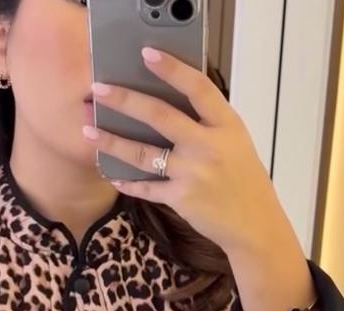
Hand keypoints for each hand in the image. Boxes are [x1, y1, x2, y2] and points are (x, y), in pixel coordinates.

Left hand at [82, 46, 289, 258]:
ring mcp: (192, 173)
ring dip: (112, 142)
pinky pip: (146, 188)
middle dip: (125, 100)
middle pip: (160, 116)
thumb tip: (170, 106)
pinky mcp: (181, 198)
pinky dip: (128, 183)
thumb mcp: (236, 143)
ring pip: (142, 153)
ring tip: (89, 131)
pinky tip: (113, 176)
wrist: (254, 224)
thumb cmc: (244, 180)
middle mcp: (208, 145)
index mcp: (226, 125)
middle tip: (98, 89)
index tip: (147, 54)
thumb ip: (209, 124)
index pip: (198, 88)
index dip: (172, 69)